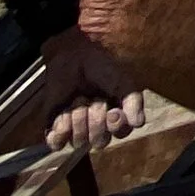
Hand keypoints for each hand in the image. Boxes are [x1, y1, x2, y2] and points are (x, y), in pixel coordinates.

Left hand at [39, 25, 148, 155]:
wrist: (76, 52)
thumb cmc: (104, 65)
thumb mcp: (124, 81)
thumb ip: (133, 102)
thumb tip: (138, 123)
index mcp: (116, 118)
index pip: (119, 134)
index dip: (115, 125)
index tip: (113, 110)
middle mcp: (97, 128)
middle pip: (98, 141)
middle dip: (95, 119)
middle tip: (93, 98)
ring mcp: (75, 129)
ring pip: (78, 141)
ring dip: (78, 117)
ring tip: (78, 97)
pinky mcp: (55, 126)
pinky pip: (56, 143)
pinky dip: (60, 130)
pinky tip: (64, 113)